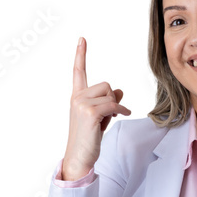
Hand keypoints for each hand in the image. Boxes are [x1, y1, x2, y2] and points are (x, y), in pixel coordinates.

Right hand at [62, 37, 131, 180]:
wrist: (79, 157)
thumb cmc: (89, 138)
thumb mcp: (100, 117)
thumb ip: (108, 101)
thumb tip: (120, 91)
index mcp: (76, 97)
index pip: (78, 72)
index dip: (80, 55)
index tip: (82, 39)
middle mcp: (76, 98)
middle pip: (105, 85)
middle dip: (111, 99)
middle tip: (108, 116)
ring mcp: (81, 104)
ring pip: (110, 94)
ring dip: (115, 107)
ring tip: (107, 120)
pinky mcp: (90, 113)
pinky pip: (113, 105)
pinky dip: (120, 111)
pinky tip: (121, 116)